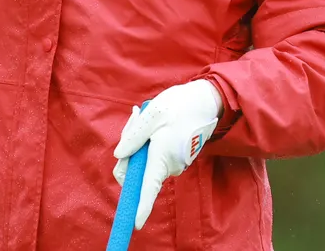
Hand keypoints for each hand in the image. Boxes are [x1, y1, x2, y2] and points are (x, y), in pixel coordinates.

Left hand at [112, 80, 222, 229]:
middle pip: (139, 169)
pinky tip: (156, 124)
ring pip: (146, 161)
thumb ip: (134, 137)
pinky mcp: (177, 158)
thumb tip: (119, 156)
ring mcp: (175, 163)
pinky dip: (150, 143)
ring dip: (141, 143)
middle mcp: (170, 166)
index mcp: (162, 157)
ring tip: (149, 117)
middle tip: (135, 118)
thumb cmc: (178, 107)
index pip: (150, 188)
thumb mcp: (152, 116)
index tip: (136, 223)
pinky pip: (155, 156)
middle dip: (130, 150)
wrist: (205, 101)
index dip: (142, 207)